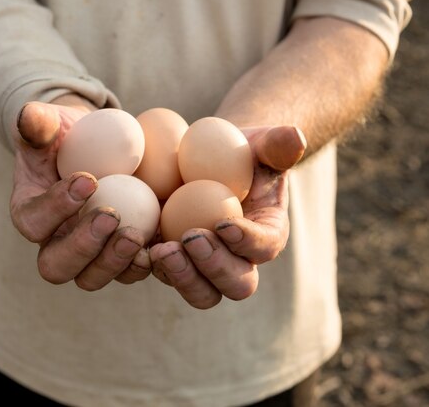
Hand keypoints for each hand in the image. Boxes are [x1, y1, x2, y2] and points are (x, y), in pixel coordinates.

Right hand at [10, 95, 151, 289]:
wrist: (98, 148)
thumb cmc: (67, 136)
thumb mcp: (49, 124)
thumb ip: (37, 123)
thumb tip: (28, 116)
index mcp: (31, 213)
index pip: (33, 221)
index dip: (56, 207)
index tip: (87, 180)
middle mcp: (55, 243)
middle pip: (57, 266)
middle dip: (83, 246)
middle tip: (110, 216)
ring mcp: (89, 255)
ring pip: (92, 278)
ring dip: (114, 261)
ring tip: (136, 235)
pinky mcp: (120, 256)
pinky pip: (128, 272)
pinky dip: (145, 264)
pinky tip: (162, 245)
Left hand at [149, 126, 305, 308]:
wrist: (209, 161)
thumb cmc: (242, 151)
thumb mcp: (262, 143)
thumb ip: (279, 143)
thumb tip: (295, 138)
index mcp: (267, 234)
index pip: (265, 246)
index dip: (248, 241)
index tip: (224, 223)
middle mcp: (238, 260)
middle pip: (235, 284)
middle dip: (214, 267)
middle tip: (191, 238)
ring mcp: (203, 266)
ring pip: (199, 291)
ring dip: (181, 276)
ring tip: (160, 249)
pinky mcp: (174, 262)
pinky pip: (163, 275)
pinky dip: (149, 267)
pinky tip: (134, 245)